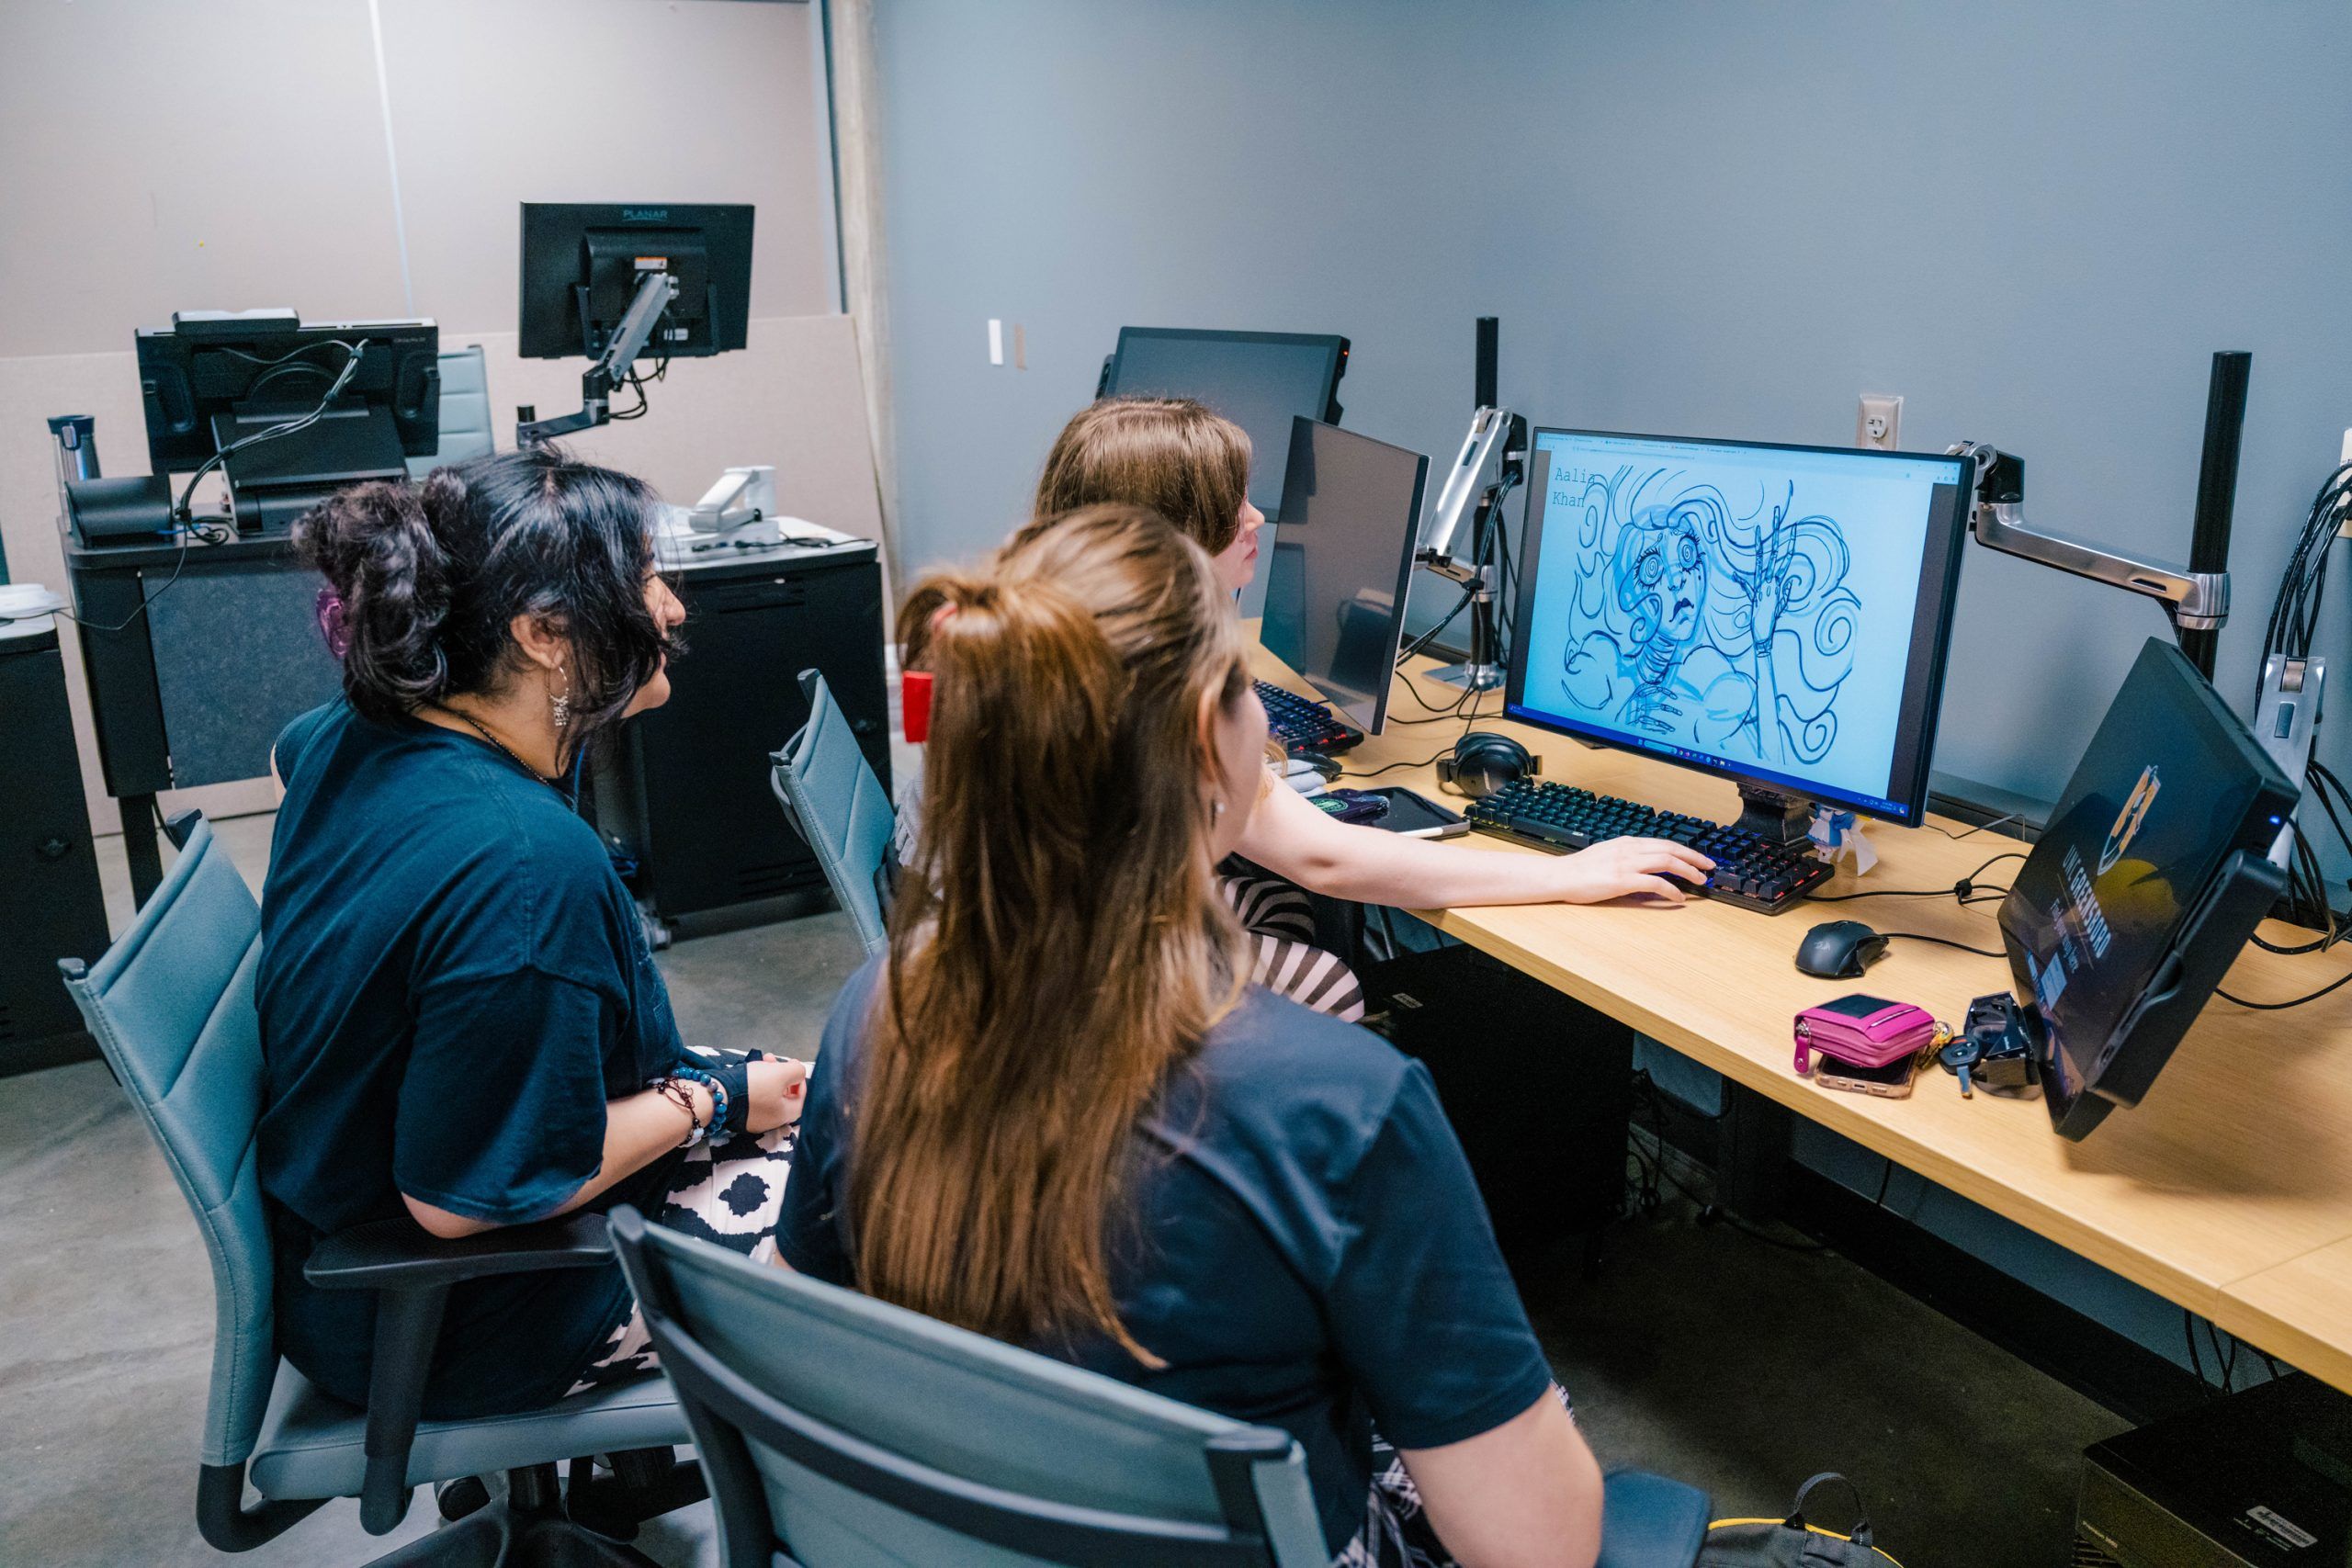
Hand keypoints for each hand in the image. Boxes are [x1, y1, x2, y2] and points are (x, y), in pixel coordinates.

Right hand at [744, 1057, 809, 1130]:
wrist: (717, 1095)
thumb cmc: (753, 1085)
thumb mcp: (781, 1073)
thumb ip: (797, 1072)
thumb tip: (799, 1072)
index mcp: (784, 1115)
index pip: (800, 1098)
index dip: (799, 1079)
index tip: (791, 1065)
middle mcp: (770, 1122)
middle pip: (783, 1095)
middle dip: (780, 1074)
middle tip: (772, 1059)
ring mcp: (753, 1121)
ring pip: (767, 1095)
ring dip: (767, 1076)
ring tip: (760, 1061)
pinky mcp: (739, 1116)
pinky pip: (753, 1099)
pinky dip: (755, 1085)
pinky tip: (748, 1073)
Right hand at [1551, 837, 1714, 904]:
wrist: (1560, 876)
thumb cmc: (1579, 870)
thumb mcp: (1607, 855)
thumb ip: (1627, 857)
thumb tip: (1645, 866)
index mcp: (1627, 842)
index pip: (1664, 843)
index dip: (1686, 850)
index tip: (1699, 858)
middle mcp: (1630, 849)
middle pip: (1672, 849)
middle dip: (1695, 858)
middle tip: (1709, 867)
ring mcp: (1627, 863)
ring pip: (1668, 862)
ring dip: (1689, 872)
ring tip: (1700, 882)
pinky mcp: (1622, 880)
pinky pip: (1655, 883)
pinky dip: (1672, 890)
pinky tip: (1679, 898)